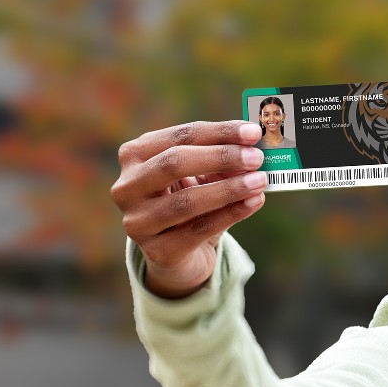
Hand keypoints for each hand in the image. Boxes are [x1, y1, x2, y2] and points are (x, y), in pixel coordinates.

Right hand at [111, 120, 267, 298]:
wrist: (178, 255)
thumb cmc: (191, 202)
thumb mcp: (203, 177)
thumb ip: (222, 162)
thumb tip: (252, 148)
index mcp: (135, 156)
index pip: (179, 137)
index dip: (219, 132)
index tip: (253, 132)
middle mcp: (127, 187)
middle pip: (174, 163)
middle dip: (221, 157)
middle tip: (256, 158)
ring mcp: (137, 221)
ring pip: (186, 201)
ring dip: (229, 188)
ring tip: (260, 181)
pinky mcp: (157, 251)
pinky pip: (199, 229)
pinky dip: (231, 214)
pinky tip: (254, 203)